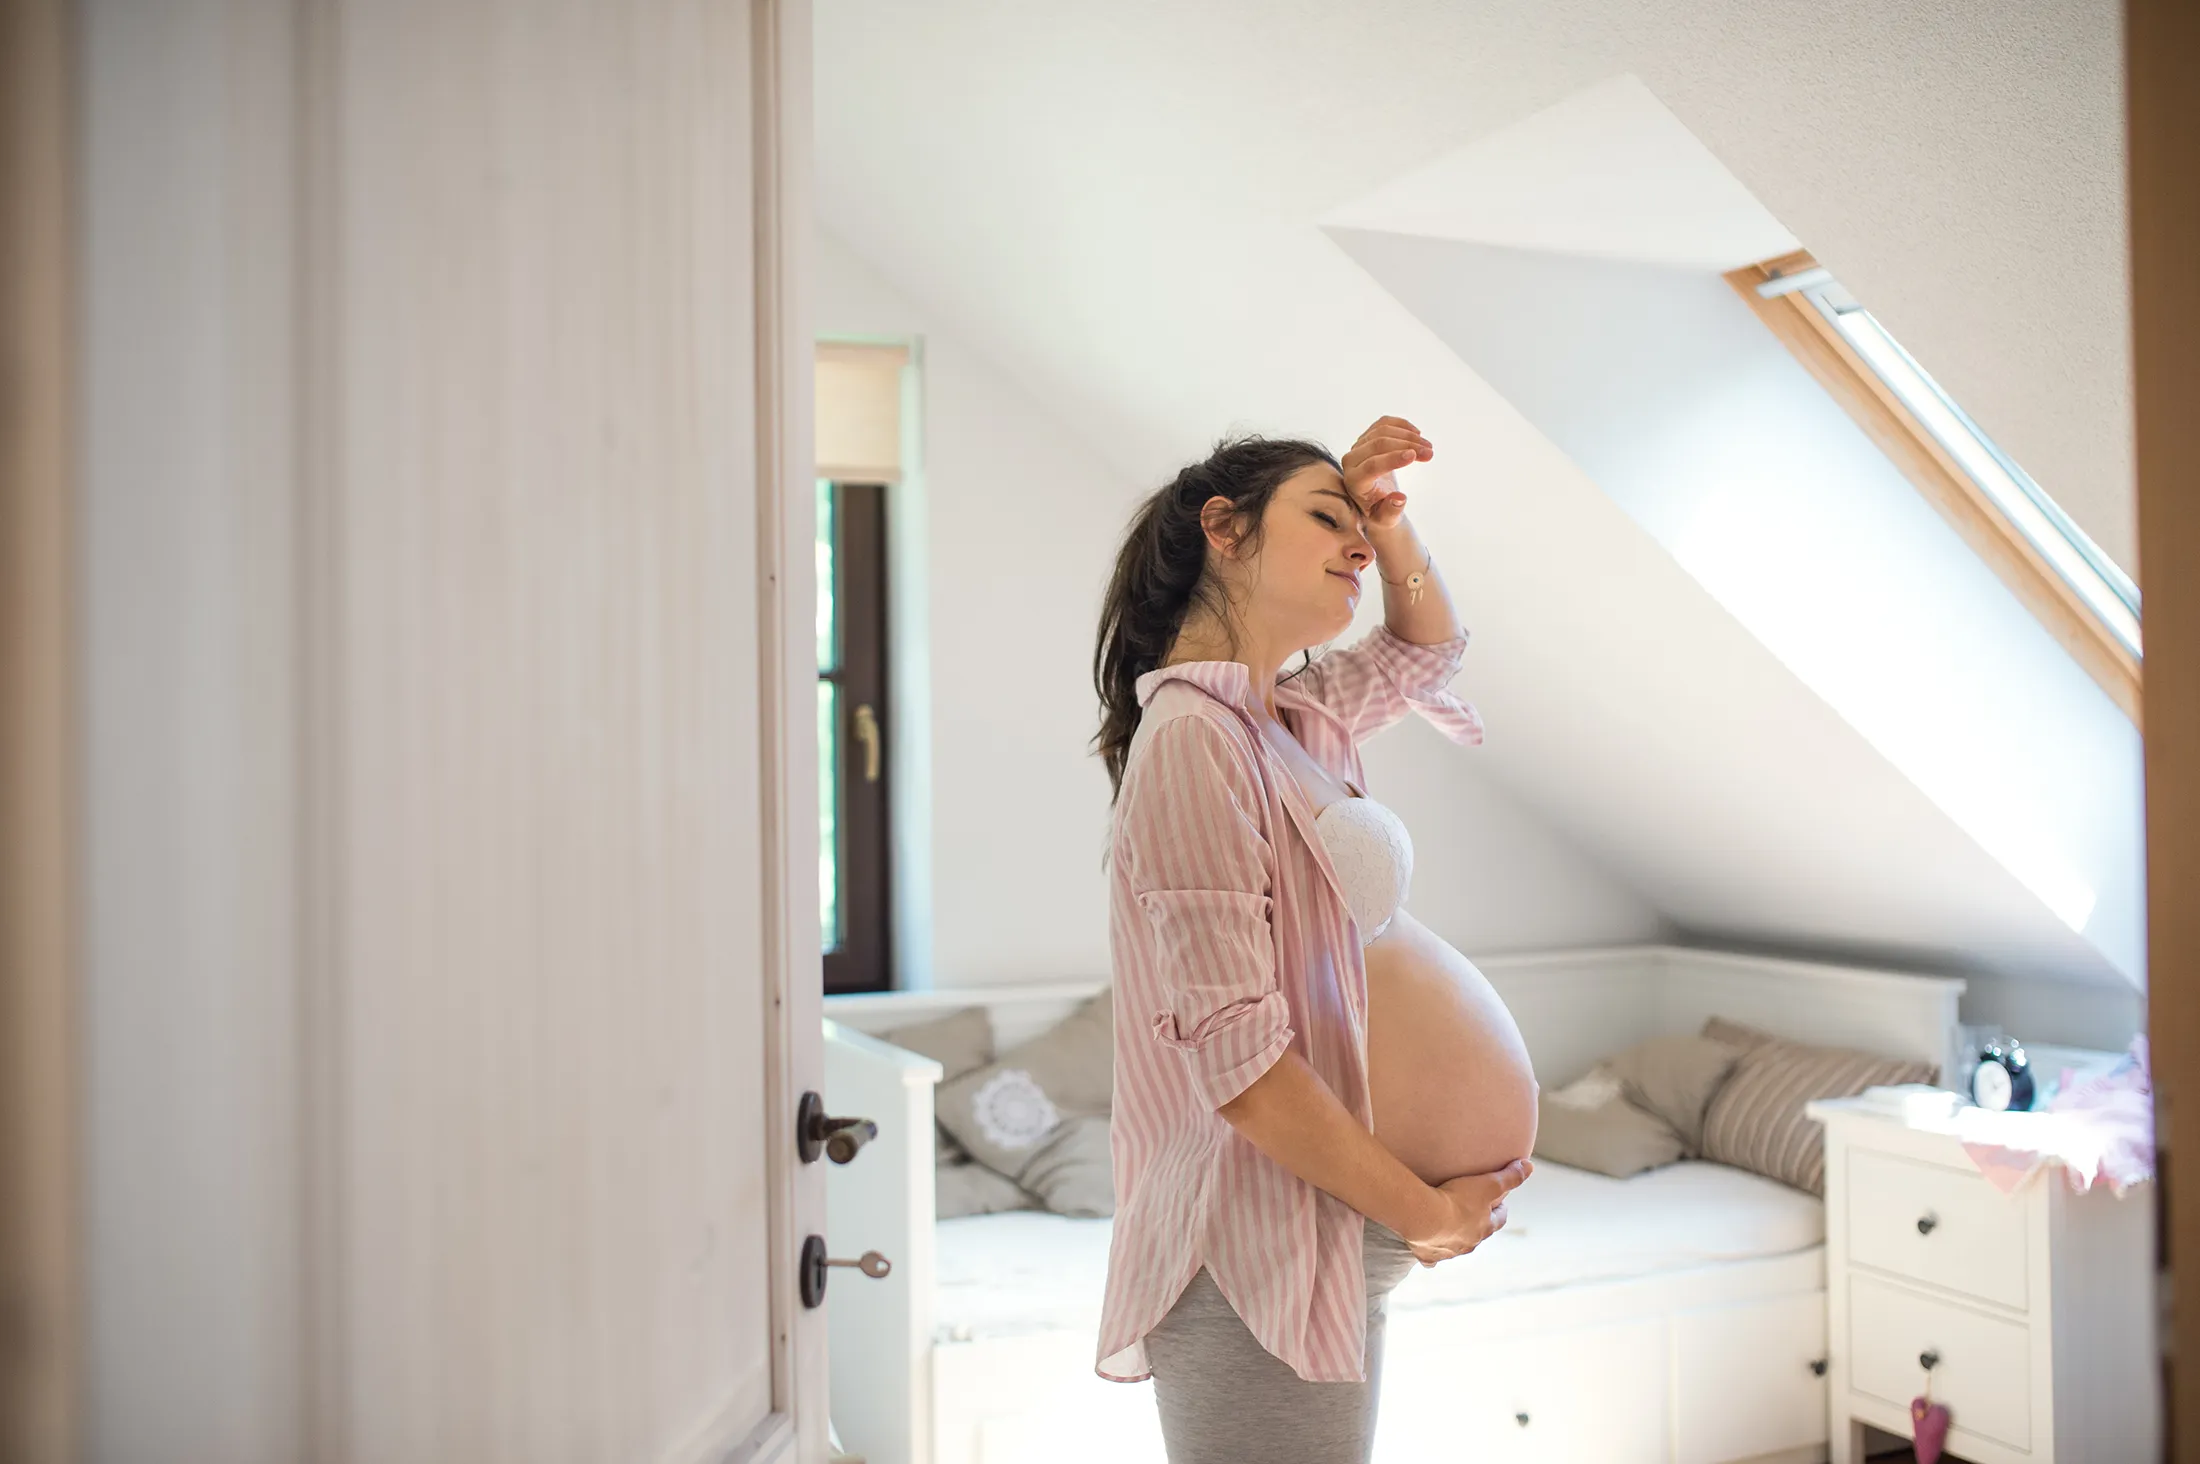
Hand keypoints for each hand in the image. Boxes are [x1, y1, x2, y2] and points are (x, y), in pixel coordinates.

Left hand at [1339, 416, 1431, 531]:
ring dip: (1409, 436)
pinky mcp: (1366, 436)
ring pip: (1383, 431)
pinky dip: (1402, 425)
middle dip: (1407, 446)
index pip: (1371, 465)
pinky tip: (1417, 434)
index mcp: (1354, 481)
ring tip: (1428, 448)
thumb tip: (1400, 498)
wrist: (1373, 499)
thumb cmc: (1380, 511)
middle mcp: (1351, 461)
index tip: (1413, 456)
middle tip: (1430, 453)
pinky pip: (1383, 423)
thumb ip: (1391, 512)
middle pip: (1378, 445)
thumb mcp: (1386, 519)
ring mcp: (1358, 446)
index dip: (1392, 459)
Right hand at [1402, 1158, 1530, 1265]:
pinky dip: (1431, 1256)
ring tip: (1447, 1227)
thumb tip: (1530, 1166)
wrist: (1425, 1218)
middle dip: (1477, 1225)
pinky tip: (1428, 1254)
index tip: (1498, 1203)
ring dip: (1455, 1239)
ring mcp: (1449, 1251)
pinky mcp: (1429, 1256)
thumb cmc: (1458, 1200)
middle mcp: (1470, 1243)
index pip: (1498, 1219)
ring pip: (1457, 1247)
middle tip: (1471, 1212)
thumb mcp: (1488, 1184)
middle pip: (1478, 1234)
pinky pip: (1432, 1259)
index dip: (1499, 1210)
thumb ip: (1510, 1176)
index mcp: (1485, 1227)